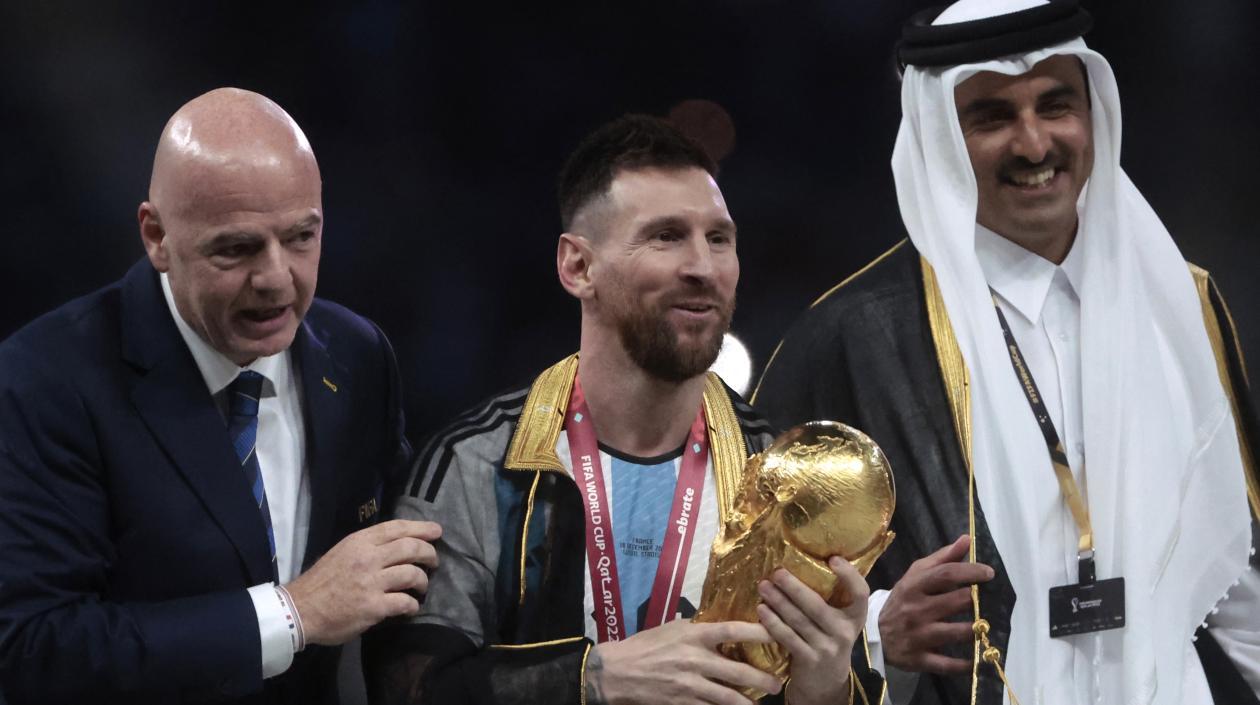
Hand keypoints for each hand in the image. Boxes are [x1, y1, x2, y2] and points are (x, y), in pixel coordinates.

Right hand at [285, 519, 441, 645]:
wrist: (299, 610)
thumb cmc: (322, 582)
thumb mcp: (342, 552)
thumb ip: (366, 547)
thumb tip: (395, 545)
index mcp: (359, 542)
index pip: (396, 528)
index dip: (421, 528)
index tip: (436, 531)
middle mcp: (367, 558)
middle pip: (410, 548)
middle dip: (429, 553)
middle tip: (434, 561)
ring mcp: (371, 582)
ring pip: (412, 574)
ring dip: (423, 581)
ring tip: (422, 586)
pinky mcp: (374, 606)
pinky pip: (404, 602)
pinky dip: (412, 605)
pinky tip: (411, 607)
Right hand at [584, 619, 780, 704]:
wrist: (618, 672)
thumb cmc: (645, 646)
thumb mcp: (672, 628)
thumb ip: (696, 628)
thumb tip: (720, 624)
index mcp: (694, 636)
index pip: (733, 630)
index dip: (758, 631)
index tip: (776, 632)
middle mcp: (696, 660)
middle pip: (738, 672)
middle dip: (762, 680)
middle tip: (776, 684)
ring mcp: (690, 685)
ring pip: (728, 698)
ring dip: (747, 703)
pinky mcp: (683, 703)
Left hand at [756, 559, 867, 704]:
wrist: (825, 683)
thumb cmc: (828, 640)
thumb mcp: (837, 622)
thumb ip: (830, 600)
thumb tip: (804, 561)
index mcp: (855, 617)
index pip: (861, 593)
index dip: (849, 575)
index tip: (833, 559)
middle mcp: (845, 632)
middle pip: (817, 605)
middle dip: (794, 587)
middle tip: (777, 572)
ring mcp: (827, 648)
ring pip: (799, 620)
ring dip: (778, 601)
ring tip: (763, 586)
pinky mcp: (810, 660)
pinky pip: (788, 637)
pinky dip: (773, 622)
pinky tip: (762, 610)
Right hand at [878, 534, 992, 673]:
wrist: (874, 634)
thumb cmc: (903, 600)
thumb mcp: (915, 576)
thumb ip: (942, 559)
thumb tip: (967, 539)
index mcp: (914, 586)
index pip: (945, 574)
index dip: (970, 572)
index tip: (989, 574)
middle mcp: (915, 610)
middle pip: (955, 601)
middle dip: (976, 601)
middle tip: (990, 601)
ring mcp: (917, 636)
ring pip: (955, 632)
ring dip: (975, 630)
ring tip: (986, 626)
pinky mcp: (919, 659)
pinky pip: (946, 664)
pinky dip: (965, 664)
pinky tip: (978, 660)